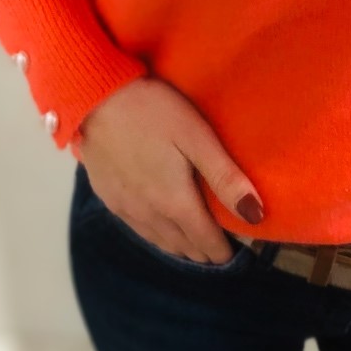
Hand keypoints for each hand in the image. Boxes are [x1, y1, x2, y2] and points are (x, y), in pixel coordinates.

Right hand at [77, 75, 264, 263]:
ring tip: (198, 240)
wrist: (95, 98)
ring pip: (160, 242)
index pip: (207, 244)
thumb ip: (225, 178)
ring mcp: (126, 209)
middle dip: (205, 250)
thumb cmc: (153, 111)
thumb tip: (256, 216)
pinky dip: (158, 236)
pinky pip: (139, 230)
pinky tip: (163, 226)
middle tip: (221, 243)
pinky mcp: (108, 199)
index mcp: (176, 203)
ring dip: (182, 245)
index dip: (225, 252)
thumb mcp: (197, 137)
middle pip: (185, 247)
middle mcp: (150, 215)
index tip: (239, 250)